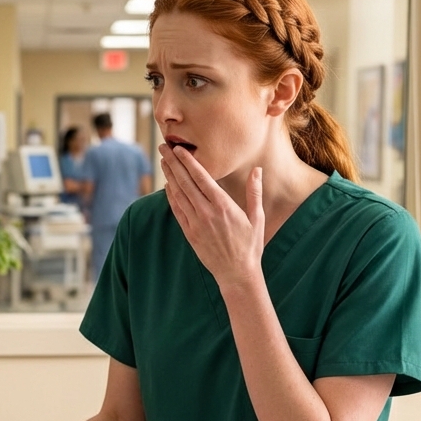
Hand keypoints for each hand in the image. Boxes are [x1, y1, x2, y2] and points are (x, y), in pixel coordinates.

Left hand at [159, 143, 263, 289]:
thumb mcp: (257, 217)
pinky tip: (167, 185)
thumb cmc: (250, 245)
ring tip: (163, 161)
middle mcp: (206, 212)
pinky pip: (177, 210)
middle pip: (185, 182)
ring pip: (178, 194)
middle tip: (164, 147)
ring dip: (169, 176)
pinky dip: (170, 196)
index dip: (188, 162)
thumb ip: (254, 192)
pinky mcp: (189, 233)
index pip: (202, 177)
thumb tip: (257, 170)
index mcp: (223, 206)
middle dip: (174, 163)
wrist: (236, 273)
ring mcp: (195, 223)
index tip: (179, 149)